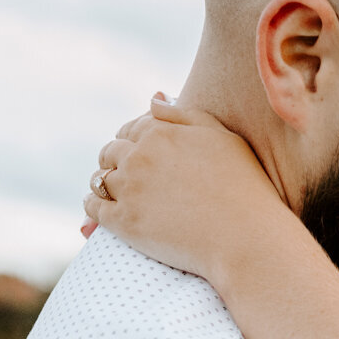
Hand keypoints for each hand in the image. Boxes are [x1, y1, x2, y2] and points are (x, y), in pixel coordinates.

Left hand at [83, 99, 289, 282]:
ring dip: (103, 182)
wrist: (246, 238)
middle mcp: (139, 156)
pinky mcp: (123, 221)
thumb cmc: (244, 187)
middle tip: (127, 174)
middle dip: (115, 160)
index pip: (131, 129)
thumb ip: (185, 115)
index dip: (132, 139)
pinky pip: (93, 207)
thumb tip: (153, 100)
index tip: (137, 152)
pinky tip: (100, 211)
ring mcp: (129, 189)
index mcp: (160, 132)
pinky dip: (92, 207)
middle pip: (110, 152)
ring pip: (99, 179)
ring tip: (114, 192)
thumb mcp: (223, 138)